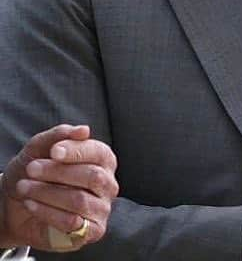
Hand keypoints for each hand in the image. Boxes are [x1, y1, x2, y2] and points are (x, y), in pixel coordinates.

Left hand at [0, 124, 117, 251]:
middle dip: (58, 172)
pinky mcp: (91, 231)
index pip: (99, 153)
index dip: (77, 151)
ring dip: (47, 193)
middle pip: (92, 176)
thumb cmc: (34, 173)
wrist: (15, 205)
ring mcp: (102, 208)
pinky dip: (47, 212)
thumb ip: (59, 135)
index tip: (53, 151)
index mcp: (103, 160)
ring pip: (80, 200)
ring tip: (24, 187)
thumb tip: (84, 130)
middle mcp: (107, 184)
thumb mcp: (39, 149)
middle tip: (31, 169)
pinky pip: (72, 222)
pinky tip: (31, 204)